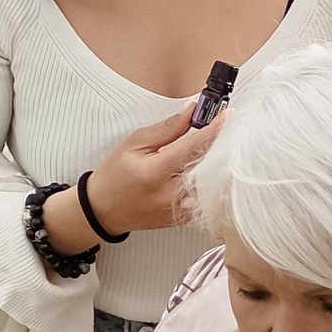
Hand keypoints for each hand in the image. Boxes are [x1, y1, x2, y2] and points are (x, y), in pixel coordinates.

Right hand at [75, 102, 216, 238]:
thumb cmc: (114, 176)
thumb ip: (167, 129)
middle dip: (218, 147)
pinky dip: (207, 184)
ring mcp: (177, 210)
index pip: (194, 148)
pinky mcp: (182, 219)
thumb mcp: (134, 144)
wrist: (103, 210)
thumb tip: (191, 112)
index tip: (227, 117)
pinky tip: (204, 172)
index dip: (214, 130)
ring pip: (210, 185)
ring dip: (215, 166)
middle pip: (208, 167)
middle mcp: (170, 194)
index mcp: (156, 173)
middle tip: (223, 131)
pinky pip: (204, 199)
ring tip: (214, 151)